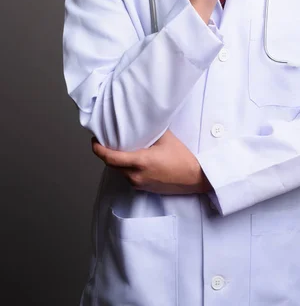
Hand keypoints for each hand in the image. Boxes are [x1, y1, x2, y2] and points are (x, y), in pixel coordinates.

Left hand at [91, 130, 211, 194]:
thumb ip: (150, 130)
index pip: (110, 158)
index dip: (98, 150)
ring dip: (117, 161)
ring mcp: (139, 183)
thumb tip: (140, 120)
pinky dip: (126, 168)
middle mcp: (136, 175)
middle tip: (105, 141)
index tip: (94, 141)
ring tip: (120, 149)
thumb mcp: (166, 138)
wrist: (195, 177)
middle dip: (106, 154)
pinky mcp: (143, 188)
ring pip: (120, 171)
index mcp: (140, 162)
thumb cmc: (181, 158)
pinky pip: (128, 177)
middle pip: (112, 165)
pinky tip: (132, 159)